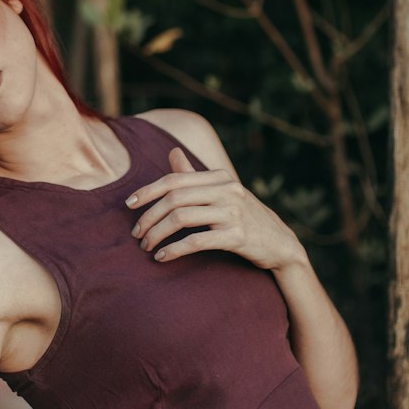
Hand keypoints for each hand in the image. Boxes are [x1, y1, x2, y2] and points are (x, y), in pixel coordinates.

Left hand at [126, 146, 305, 269]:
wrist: (280, 244)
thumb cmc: (244, 217)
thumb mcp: (222, 192)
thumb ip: (194, 176)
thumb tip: (172, 151)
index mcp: (220, 177)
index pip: (175, 180)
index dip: (148, 191)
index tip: (128, 204)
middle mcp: (227, 190)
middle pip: (174, 198)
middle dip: (149, 216)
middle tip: (136, 233)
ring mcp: (233, 212)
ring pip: (182, 218)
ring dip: (157, 234)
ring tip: (146, 246)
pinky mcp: (237, 236)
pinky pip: (197, 241)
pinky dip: (175, 249)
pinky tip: (162, 257)